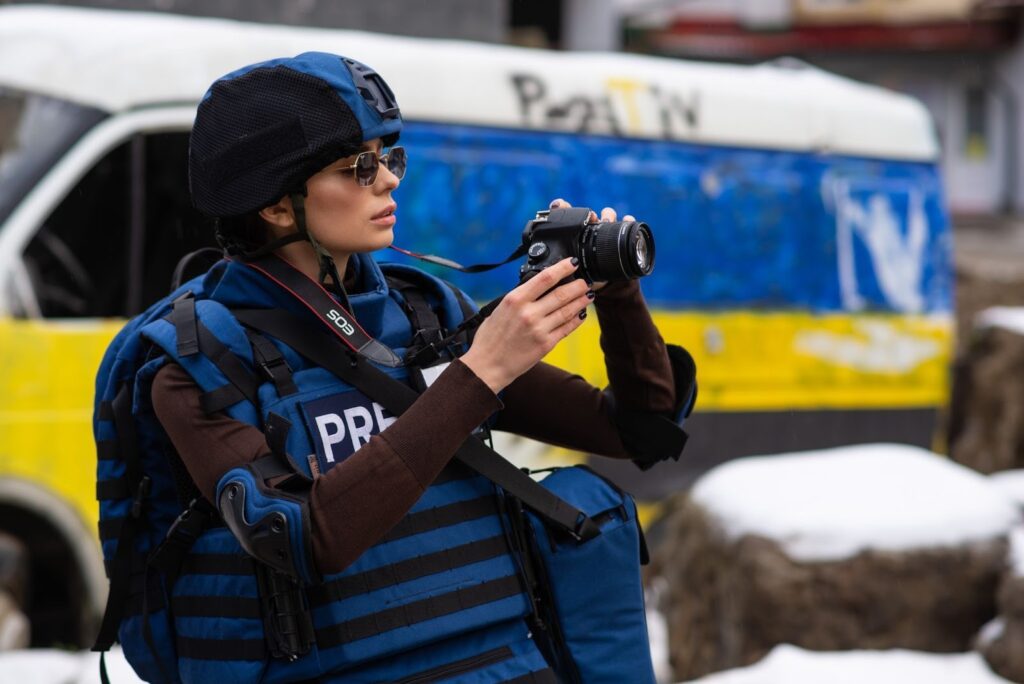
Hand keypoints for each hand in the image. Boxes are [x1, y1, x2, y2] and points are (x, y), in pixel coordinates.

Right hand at [461, 257, 592, 392]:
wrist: (487, 364)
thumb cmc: (490, 337)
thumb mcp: (500, 309)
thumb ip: (519, 298)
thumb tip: (538, 287)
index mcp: (515, 300)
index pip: (545, 278)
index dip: (563, 268)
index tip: (572, 263)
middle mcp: (529, 313)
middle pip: (561, 294)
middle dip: (578, 285)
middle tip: (585, 281)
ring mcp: (539, 329)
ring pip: (568, 310)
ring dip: (581, 301)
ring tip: (588, 295)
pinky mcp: (546, 344)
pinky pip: (566, 328)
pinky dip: (576, 319)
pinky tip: (581, 314)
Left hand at [548, 198, 635, 291]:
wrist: (597, 288)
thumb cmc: (575, 281)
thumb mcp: (562, 276)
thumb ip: (550, 270)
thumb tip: (533, 271)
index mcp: (570, 233)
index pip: (564, 213)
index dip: (561, 206)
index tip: (557, 205)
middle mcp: (588, 229)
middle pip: (590, 212)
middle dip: (590, 213)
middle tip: (590, 218)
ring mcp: (604, 232)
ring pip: (608, 215)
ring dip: (608, 215)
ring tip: (606, 221)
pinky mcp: (619, 238)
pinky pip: (626, 224)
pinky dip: (627, 220)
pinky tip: (627, 220)